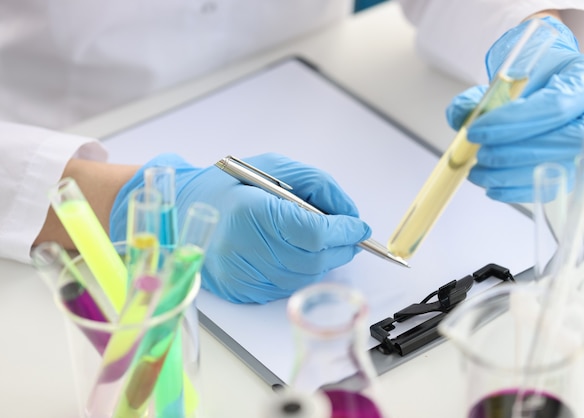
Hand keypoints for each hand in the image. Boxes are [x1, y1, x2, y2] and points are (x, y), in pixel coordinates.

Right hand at [110, 153, 370, 303]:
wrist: (184, 211)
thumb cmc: (230, 186)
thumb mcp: (275, 169)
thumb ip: (318, 186)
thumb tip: (350, 214)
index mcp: (250, 213)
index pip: (313, 233)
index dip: (343, 232)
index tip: (359, 226)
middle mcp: (242, 249)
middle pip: (312, 260)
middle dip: (340, 248)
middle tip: (350, 235)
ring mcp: (239, 276)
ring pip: (302, 278)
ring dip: (323, 261)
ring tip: (325, 242)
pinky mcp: (239, 291)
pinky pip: (285, 287)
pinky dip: (301, 272)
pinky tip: (298, 254)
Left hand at [446, 16, 583, 202]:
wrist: (547, 83)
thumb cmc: (533, 77)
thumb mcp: (506, 74)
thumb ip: (481, 96)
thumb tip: (461, 116)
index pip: (557, 105)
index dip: (513, 123)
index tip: (476, 131)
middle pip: (565, 141)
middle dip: (514, 152)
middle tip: (479, 155)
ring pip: (559, 168)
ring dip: (511, 175)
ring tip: (478, 172)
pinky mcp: (578, 169)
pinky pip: (552, 188)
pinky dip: (517, 190)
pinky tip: (492, 186)